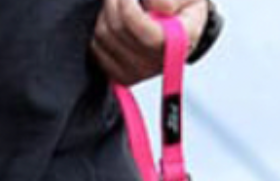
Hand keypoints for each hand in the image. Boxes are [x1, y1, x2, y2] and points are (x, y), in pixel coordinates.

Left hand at [91, 0, 208, 84]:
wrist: (182, 24)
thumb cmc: (183, 5)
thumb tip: (149, 6)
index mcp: (181, 42)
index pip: (148, 35)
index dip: (129, 9)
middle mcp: (160, 63)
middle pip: (119, 29)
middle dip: (115, 0)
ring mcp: (140, 72)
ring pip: (104, 34)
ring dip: (106, 11)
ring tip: (120, 2)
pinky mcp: (122, 75)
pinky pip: (97, 47)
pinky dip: (100, 26)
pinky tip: (115, 19)